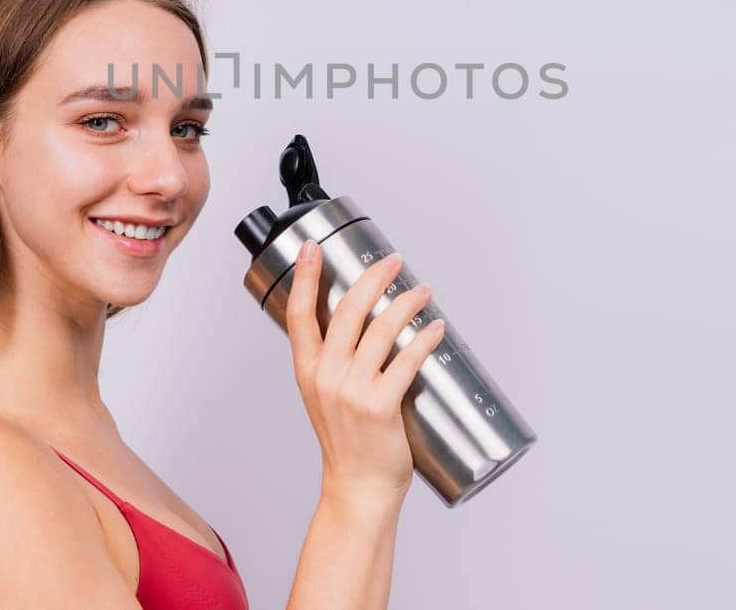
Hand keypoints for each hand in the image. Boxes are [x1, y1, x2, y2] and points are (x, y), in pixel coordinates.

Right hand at [285, 239, 446, 506]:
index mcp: (307, 370)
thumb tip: (365, 319)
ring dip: (406, 303)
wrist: (358, 487)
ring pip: (381, 330)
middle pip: (347, 311)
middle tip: (394, 262)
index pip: (300, 313)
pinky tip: (436, 327)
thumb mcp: (325, 395)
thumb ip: (335, 360)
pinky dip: (424, 339)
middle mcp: (325, 376)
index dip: (306, 277)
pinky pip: (406, 361)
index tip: (313, 247)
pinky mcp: (380, 407)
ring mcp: (352, 392)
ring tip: (424, 291)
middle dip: (372, 278)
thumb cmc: (348, 441)